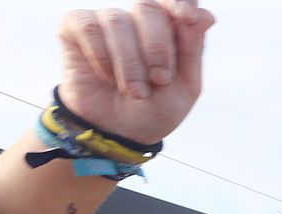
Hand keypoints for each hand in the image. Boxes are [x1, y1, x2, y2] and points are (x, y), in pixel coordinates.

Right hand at [57, 0, 215, 144]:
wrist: (117, 132)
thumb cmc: (154, 109)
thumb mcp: (183, 87)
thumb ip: (192, 49)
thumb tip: (206, 14)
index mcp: (169, 29)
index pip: (173, 1)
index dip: (179, 1)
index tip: (186, 18)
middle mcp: (138, 19)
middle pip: (148, 7)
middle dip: (157, 48)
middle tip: (158, 80)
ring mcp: (106, 20)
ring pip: (117, 21)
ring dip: (129, 63)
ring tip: (133, 91)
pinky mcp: (75, 26)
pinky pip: (87, 26)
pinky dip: (100, 55)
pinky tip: (106, 76)